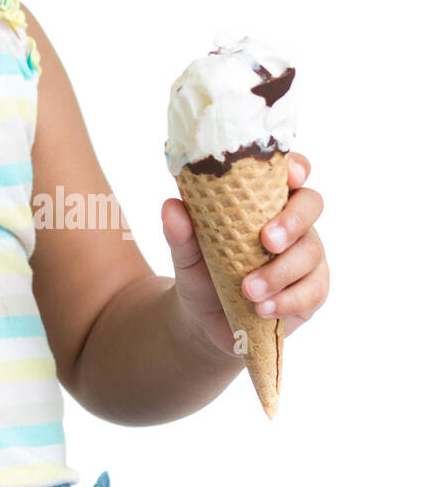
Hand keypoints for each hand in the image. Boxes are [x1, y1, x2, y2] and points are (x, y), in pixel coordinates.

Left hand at [162, 152, 328, 358]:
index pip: (289, 171)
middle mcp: (290, 222)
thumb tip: (171, 207)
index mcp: (262, 200)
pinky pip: (314, 290)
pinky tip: (263, 308)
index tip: (290, 175)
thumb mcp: (185, 252)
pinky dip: (288, 300)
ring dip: (279, 272)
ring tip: (248, 290)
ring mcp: (306, 254)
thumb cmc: (200, 271)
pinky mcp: (312, 289)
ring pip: (311, 252)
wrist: (204, 319)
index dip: (296, 167)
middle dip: (292, 220)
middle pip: (311, 204)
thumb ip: (180, 231)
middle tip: (266, 241)